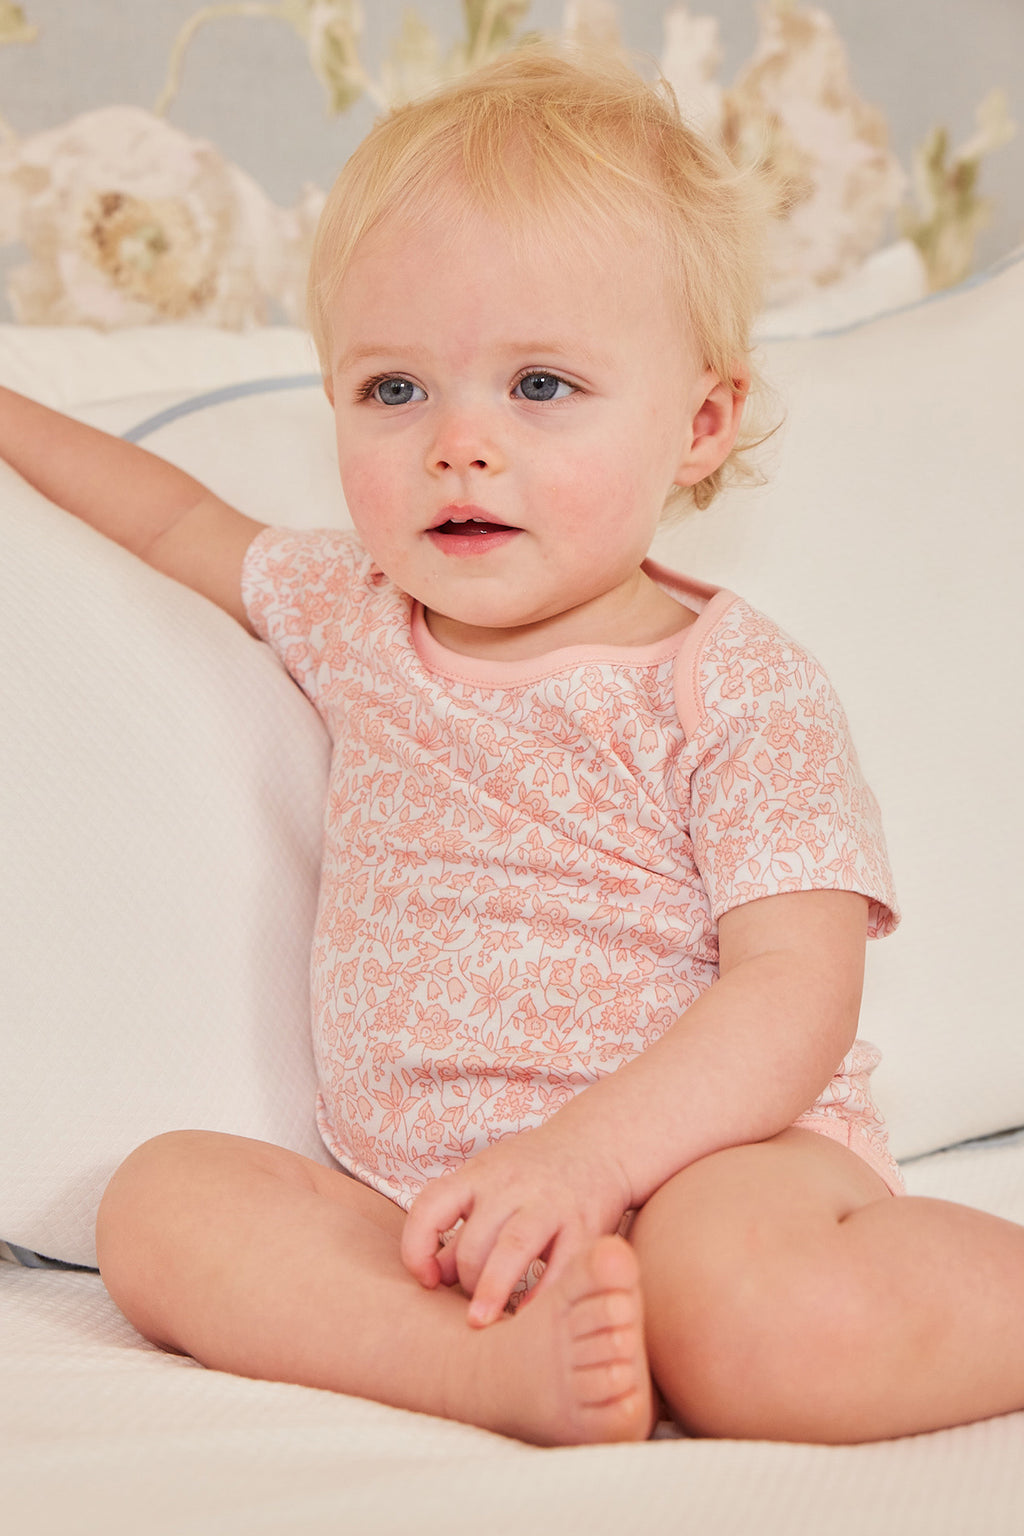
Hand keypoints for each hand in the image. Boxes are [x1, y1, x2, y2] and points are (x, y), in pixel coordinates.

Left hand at [400, 1118, 631, 1326]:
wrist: (599, 1141)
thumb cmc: (534, 1172)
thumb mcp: (491, 1183)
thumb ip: (463, 1225)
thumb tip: (434, 1276)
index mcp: (480, 1174)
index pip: (430, 1207)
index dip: (417, 1248)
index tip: (425, 1279)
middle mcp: (511, 1185)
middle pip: (473, 1241)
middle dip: (465, 1280)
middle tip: (473, 1303)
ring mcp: (549, 1203)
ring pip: (511, 1248)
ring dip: (492, 1290)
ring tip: (481, 1321)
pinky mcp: (585, 1224)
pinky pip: (560, 1265)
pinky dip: (542, 1294)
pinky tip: (530, 1314)